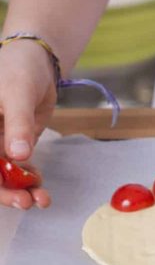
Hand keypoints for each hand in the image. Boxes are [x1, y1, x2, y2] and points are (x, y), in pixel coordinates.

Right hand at [0, 40, 55, 208]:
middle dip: (4, 192)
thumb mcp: (17, 93)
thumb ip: (17, 124)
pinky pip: (17, 167)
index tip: (4, 193)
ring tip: (41, 200)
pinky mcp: (13, 144)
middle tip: (26, 202)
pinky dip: (29, 178)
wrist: (37, 62)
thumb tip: (17, 155)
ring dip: (20, 189)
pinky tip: (41, 185)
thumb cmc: (18, 68)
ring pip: (2, 174)